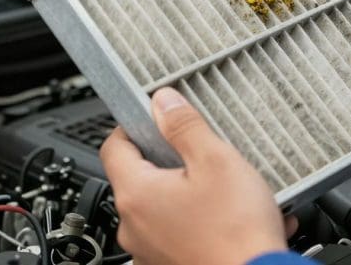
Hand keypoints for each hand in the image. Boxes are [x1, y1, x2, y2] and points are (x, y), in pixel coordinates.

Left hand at [100, 87, 289, 264]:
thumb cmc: (237, 233)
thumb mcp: (216, 161)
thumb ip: (184, 126)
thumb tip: (163, 101)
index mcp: (137, 194)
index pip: (113, 146)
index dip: (133, 126)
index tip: (153, 119)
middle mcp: (134, 227)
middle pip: (139, 178)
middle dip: (170, 162)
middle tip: (201, 155)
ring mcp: (149, 251)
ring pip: (162, 207)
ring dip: (189, 193)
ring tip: (225, 191)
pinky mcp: (169, 264)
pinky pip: (179, 232)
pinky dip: (201, 221)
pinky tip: (232, 217)